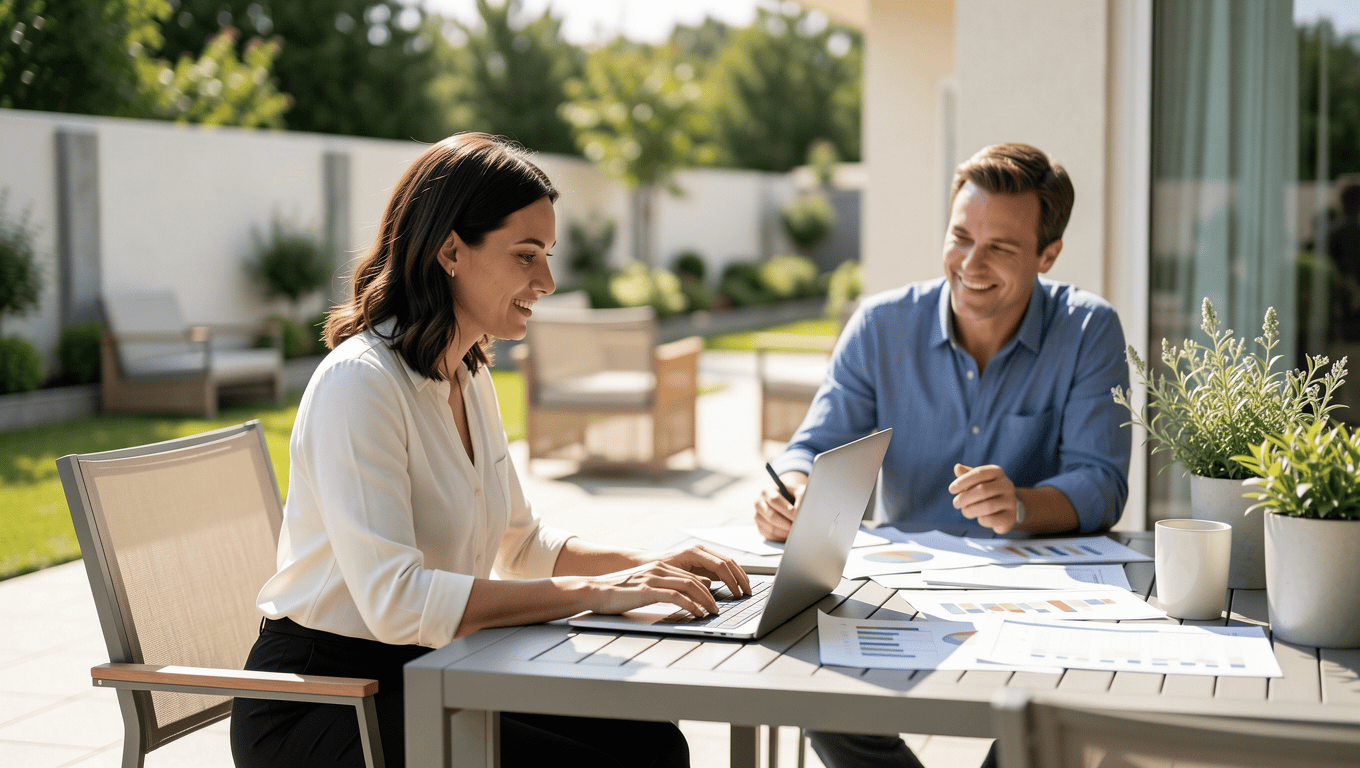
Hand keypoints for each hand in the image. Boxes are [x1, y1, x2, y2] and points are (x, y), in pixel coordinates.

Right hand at [585, 561, 720, 617]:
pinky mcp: (648, 590)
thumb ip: (663, 587)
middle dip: (710, 595)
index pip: (690, 576)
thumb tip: (682, 594)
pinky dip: (691, 605)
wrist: (594, 590)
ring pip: (689, 586)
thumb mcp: (644, 586)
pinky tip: (697, 614)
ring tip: (712, 612)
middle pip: (694, 580)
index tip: (713, 600)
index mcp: (658, 567)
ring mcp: (653, 578)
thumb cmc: (617, 592)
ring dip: (704, 600)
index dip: (705, 588)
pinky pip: (676, 597)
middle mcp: (658, 569)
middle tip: (717, 609)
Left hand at [654, 544, 751, 597]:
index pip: (720, 565)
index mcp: (694, 552)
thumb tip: (710, 588)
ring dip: (739, 576)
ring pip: (728, 563)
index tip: (738, 593)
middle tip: (748, 592)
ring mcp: (703, 555)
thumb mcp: (673, 577)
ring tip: (746, 589)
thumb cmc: (657, 569)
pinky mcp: (703, 561)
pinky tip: (736, 587)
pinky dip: (731, 577)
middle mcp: (701, 550)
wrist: (648, 563)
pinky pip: (722, 568)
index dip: (731, 580)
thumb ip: (691, 582)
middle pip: (728, 562)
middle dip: (740, 577)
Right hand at [754, 472, 807, 541]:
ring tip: (796, 530)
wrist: (794, 503)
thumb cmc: (796, 496)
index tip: (797, 517)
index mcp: (767, 490)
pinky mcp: (760, 528)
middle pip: (772, 516)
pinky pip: (770, 536)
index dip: (787, 510)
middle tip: (797, 526)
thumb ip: (800, 499)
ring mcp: (758, 516)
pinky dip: (781, 537)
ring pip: (771, 528)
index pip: (774, 500)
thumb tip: (797, 514)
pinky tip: (789, 533)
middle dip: (787, 523)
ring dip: (785, 531)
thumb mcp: (800, 492)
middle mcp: (759, 503)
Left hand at [950, 463, 1020, 533]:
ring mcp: (1011, 501)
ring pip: (987, 506)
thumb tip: (957, 467)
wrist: (1007, 508)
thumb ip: (967, 475)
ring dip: (970, 510)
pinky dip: (981, 520)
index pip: (979, 473)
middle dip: (964, 498)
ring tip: (965, 511)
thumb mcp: (977, 481)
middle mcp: (1007, 485)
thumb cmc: (987, 491)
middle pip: (982, 490)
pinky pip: (992, 520)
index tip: (951, 490)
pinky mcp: (1010, 517)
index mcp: (997, 472)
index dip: (963, 481)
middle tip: (956, 503)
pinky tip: (979, 517)